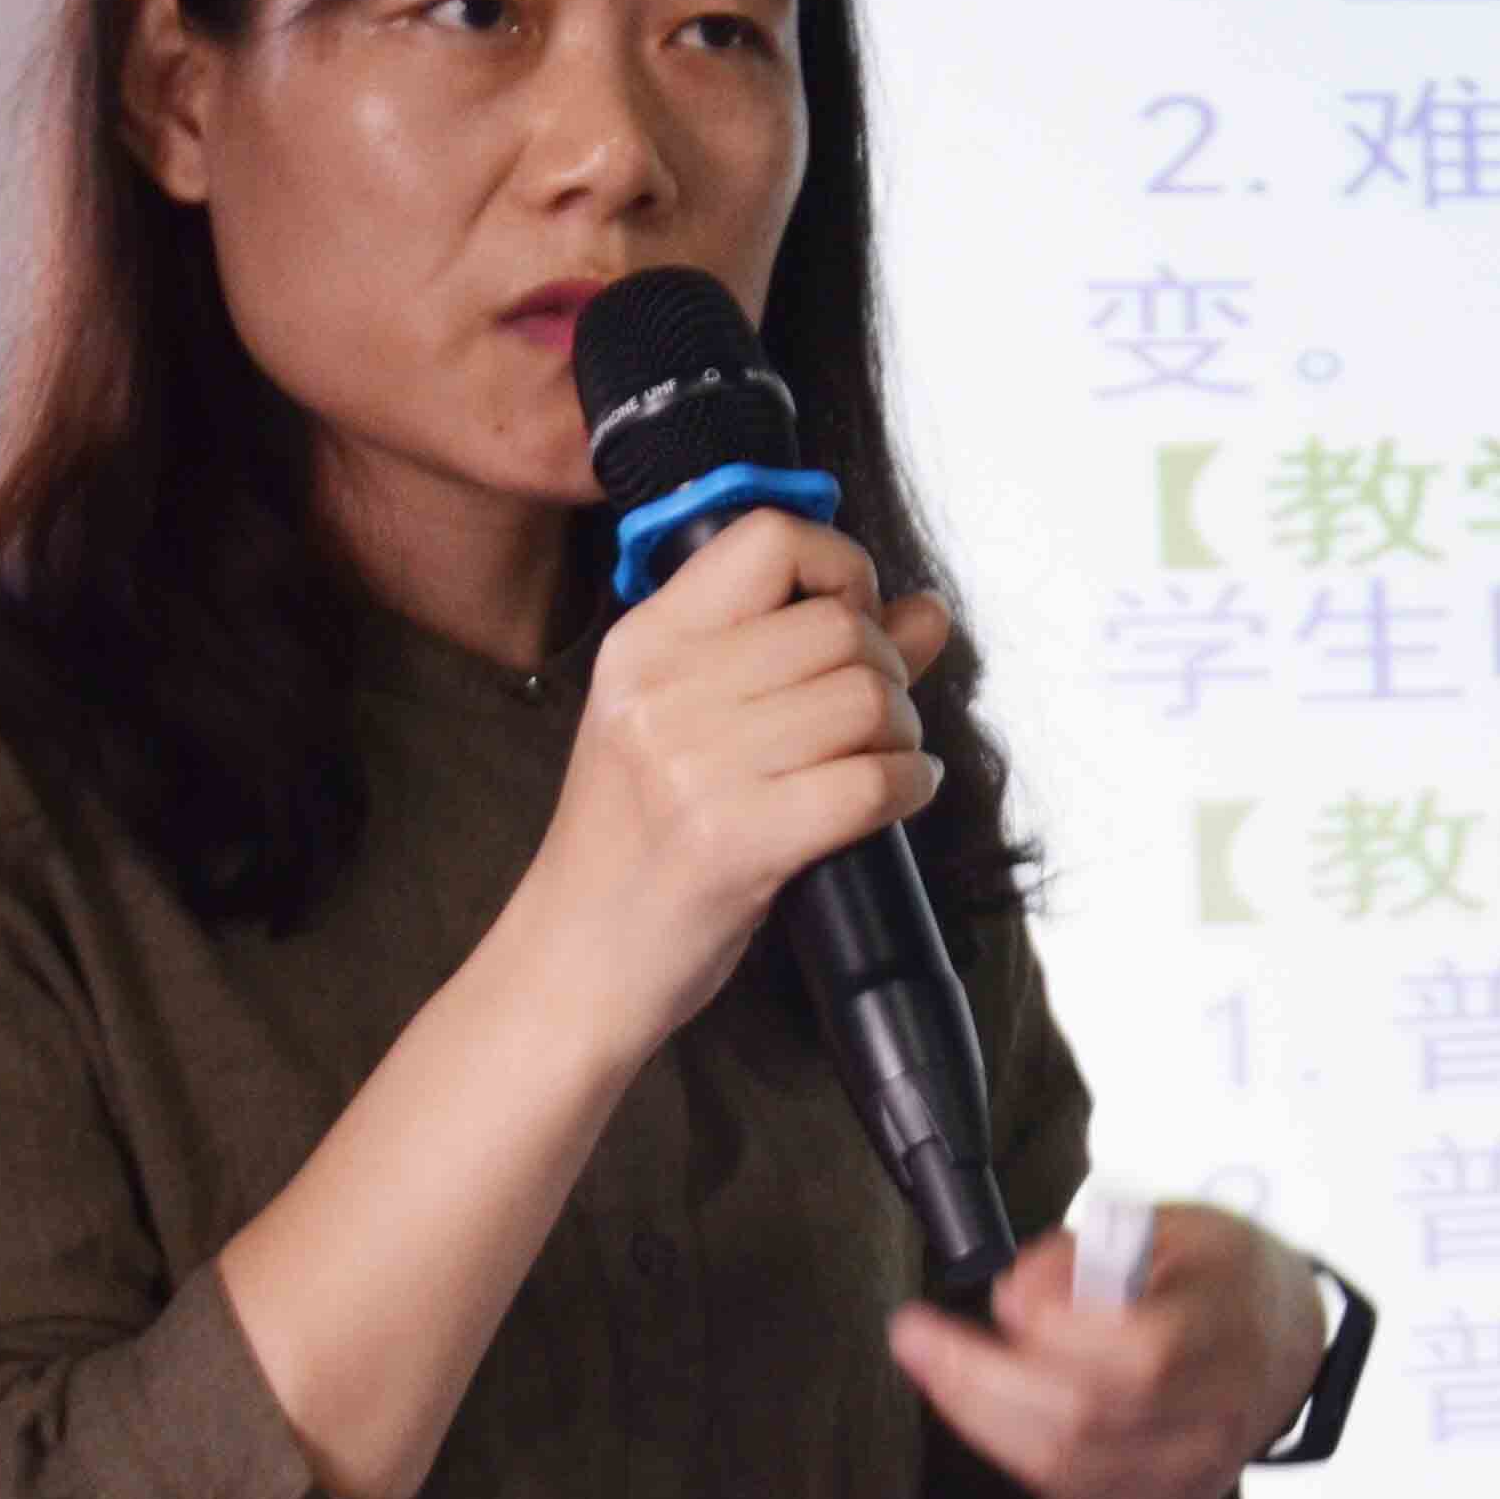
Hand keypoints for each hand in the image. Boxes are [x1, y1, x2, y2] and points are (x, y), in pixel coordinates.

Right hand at [513, 511, 950, 1058]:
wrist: (573, 960)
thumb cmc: (634, 842)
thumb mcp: (687, 725)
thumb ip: (805, 654)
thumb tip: (926, 611)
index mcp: (644, 644)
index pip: (767, 538)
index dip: (840, 566)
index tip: (855, 613)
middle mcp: (662, 692)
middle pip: (839, 625)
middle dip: (887, 667)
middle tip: (874, 715)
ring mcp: (694, 766)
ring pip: (867, 697)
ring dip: (902, 731)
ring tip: (880, 760)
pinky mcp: (734, 842)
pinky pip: (872, 781)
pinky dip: (908, 785)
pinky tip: (897, 795)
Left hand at [888, 1204, 1328, 1498]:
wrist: (1282, 1345)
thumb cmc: (1215, 1275)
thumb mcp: (1175, 1224)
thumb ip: (1099, 1245)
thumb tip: (1021, 1292)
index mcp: (1229, 1314)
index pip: (1146, 1348)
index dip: (1059, 1326)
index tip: (1004, 1294)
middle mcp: (1220, 1401)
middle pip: (1091, 1413)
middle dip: (983, 1377)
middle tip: (916, 1334)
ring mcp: (1195, 1463)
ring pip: (1068, 1458)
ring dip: (977, 1408)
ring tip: (926, 1357)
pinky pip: (1066, 1487)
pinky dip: (1002, 1440)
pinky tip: (965, 1399)